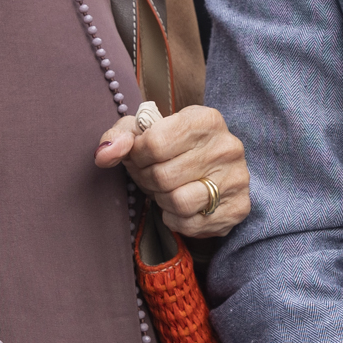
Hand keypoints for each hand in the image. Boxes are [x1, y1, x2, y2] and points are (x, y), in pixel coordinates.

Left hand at [94, 102, 249, 236]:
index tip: (139, 157)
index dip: (137, 156)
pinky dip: (175, 219)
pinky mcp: (238, 208)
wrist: (212, 169)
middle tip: (150, 177)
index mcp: (205, 119)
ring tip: (165, 191)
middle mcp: (227, 147)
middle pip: (163, 175)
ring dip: (162, 200)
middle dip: (147, 180)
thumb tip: (103, 155)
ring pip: (179, 201)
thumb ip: (118, 137)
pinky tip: (180, 206)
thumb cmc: (173, 147)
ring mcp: (237, 178)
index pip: (155, 143)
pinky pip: (191, 223)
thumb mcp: (144, 132)